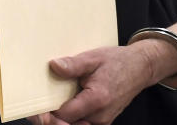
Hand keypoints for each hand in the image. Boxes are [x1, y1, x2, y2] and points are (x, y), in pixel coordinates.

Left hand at [28, 45, 155, 124]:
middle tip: (36, 113)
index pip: (63, 115)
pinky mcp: (103, 121)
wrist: (140, 68)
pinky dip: (70, 120)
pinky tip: (62, 110)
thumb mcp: (94, 57)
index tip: (35, 108)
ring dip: (60, 122)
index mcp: (97, 99)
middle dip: (50, 121)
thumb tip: (53, 66)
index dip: (46, 114)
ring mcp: (102, 121)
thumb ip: (73, 64)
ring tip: (46, 112)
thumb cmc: (118, 61)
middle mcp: (100, 116)